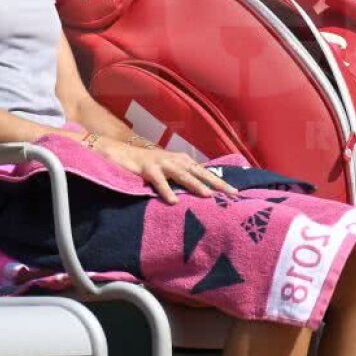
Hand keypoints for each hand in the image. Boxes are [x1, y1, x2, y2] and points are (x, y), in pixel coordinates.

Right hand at [93, 137, 236, 204]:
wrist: (119, 153)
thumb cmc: (146, 165)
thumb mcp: (167, 170)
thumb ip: (182, 178)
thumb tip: (200, 193)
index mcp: (182, 161)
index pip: (205, 172)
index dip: (220, 182)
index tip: (236, 192)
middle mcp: (174, 160)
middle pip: (199, 172)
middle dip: (216, 183)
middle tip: (232, 194)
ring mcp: (161, 163)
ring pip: (182, 174)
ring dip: (195, 184)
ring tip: (208, 195)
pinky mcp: (146, 168)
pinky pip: (158, 181)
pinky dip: (166, 190)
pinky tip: (173, 201)